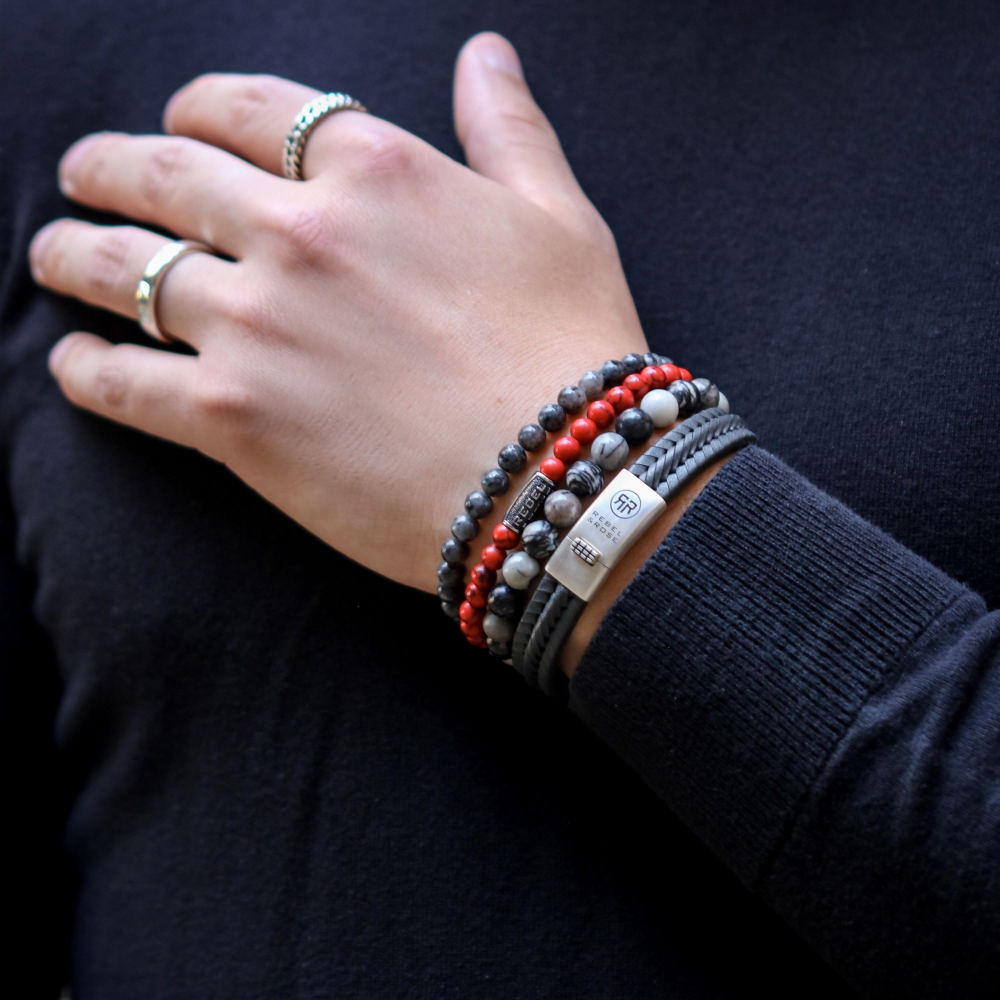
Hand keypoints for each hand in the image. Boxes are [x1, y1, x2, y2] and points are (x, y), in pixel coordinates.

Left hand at [28, 32, 647, 591]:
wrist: (559, 476)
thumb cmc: (572, 348)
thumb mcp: (559, 217)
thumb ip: (507, 129)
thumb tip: (487, 54)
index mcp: (375, 172)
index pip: (248, 112)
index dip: (197, 110)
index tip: (178, 125)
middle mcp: (299, 232)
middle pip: (162, 177)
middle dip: (106, 169)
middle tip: (82, 177)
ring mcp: (257, 325)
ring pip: (123, 269)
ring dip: (73, 255)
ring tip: (53, 256)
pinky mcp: (234, 418)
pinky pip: (124, 384)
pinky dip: (86, 370)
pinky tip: (76, 362)